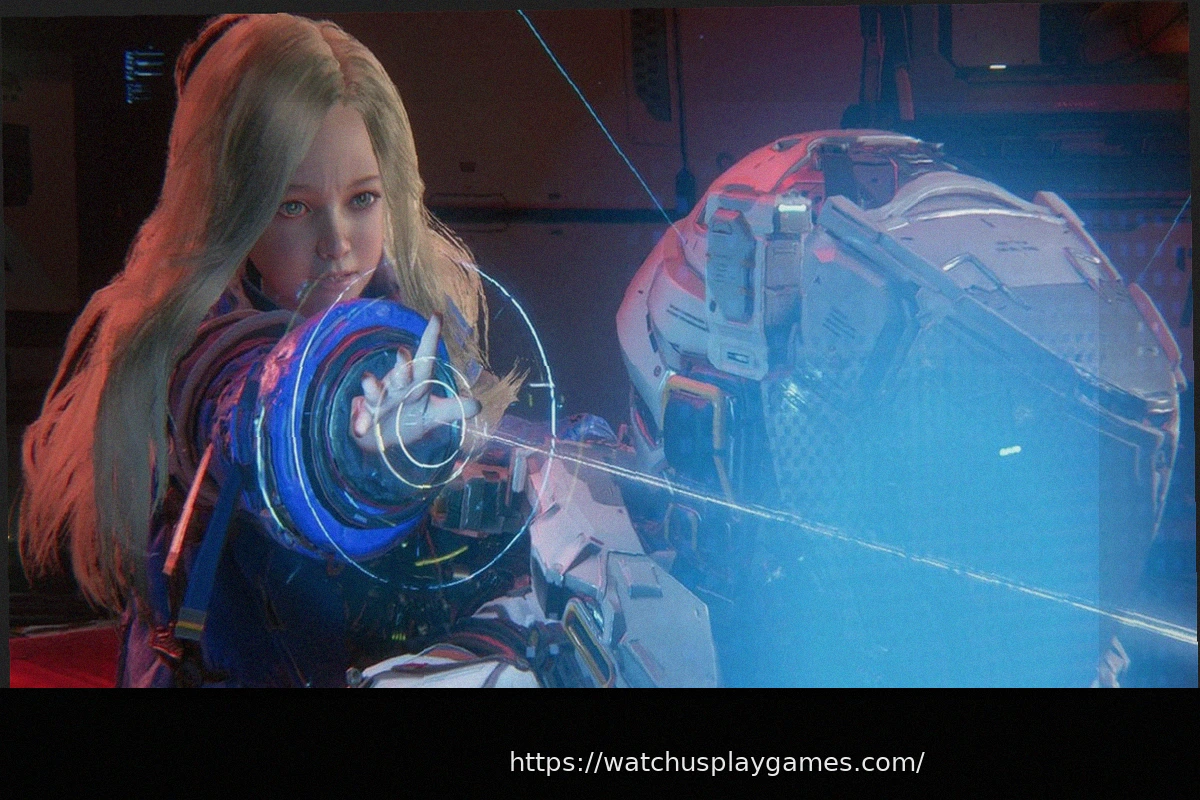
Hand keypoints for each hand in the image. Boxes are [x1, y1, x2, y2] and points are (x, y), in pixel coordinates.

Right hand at [349, 313, 480, 453]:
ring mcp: (379, 400)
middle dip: (402, 365)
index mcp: (417, 382)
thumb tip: (478, 405)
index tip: (437, 316)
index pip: (426, 357)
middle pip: (400, 373)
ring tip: (368, 380)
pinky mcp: (366, 417)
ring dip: (372, 386)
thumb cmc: (410, 417)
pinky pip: (362, 420)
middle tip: (403, 353)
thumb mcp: (435, 414)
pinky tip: (359, 428)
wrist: (383, 438)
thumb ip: (455, 409)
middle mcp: (397, 386)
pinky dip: (360, 423)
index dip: (431, 338)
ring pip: (375, 391)